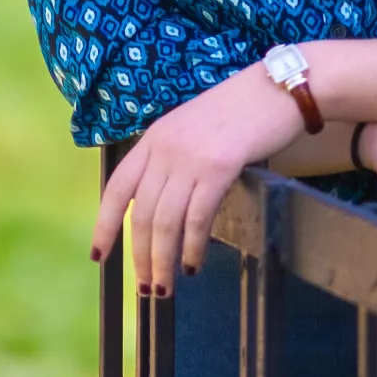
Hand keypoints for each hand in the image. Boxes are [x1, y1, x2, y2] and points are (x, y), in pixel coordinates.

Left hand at [93, 66, 305, 296]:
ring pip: (165, 223)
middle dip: (139, 256)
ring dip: (163, 261)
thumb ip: (174, 159)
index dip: (104, 225)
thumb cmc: (241, 109)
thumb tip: (165, 204)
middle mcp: (165, 148)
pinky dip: (193, 248)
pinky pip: (197, 219)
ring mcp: (190, 158)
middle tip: (146, 287)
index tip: (98, 255)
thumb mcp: (192, 127)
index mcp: (154, 137)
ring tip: (165, 288)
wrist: (277, 88)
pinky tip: (194, 264)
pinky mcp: (218, 168)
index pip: (117, 187)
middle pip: (140, 213)